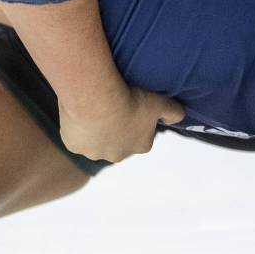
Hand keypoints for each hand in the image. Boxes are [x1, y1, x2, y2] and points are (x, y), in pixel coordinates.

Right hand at [59, 85, 184, 163]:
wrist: (97, 98)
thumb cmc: (131, 99)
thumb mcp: (161, 102)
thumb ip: (174, 112)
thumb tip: (179, 117)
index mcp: (142, 146)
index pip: (142, 136)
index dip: (137, 121)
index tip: (131, 107)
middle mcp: (119, 155)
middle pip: (119, 142)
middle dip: (116, 129)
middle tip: (112, 107)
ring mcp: (95, 153)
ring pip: (96, 142)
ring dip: (96, 130)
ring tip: (96, 109)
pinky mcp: (75, 147)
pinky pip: (77, 137)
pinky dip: (78, 128)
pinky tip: (82, 113)